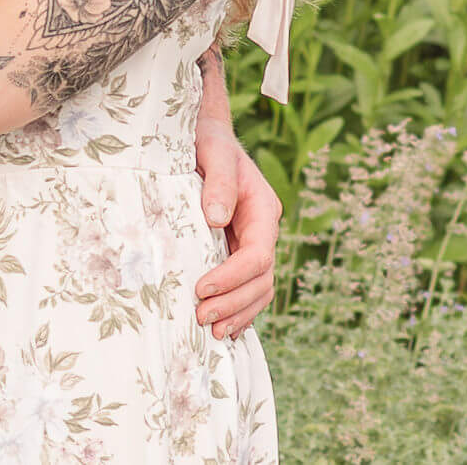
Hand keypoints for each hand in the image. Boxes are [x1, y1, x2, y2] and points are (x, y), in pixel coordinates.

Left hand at [193, 130, 279, 339]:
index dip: (232, 277)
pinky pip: (247, 287)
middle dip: (234, 303)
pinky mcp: (238, 249)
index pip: (257, 254)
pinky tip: (224, 326)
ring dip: (238, 312)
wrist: (206, 135)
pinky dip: (239, 308)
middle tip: (202, 318)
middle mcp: (263, 230)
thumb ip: (219, 183)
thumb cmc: (209, 141)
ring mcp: (253, 242)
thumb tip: (216, 220)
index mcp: (263, 209)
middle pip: (261, 279)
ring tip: (212, 331)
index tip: (202, 289)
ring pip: (258, 289)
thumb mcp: (215, 152)